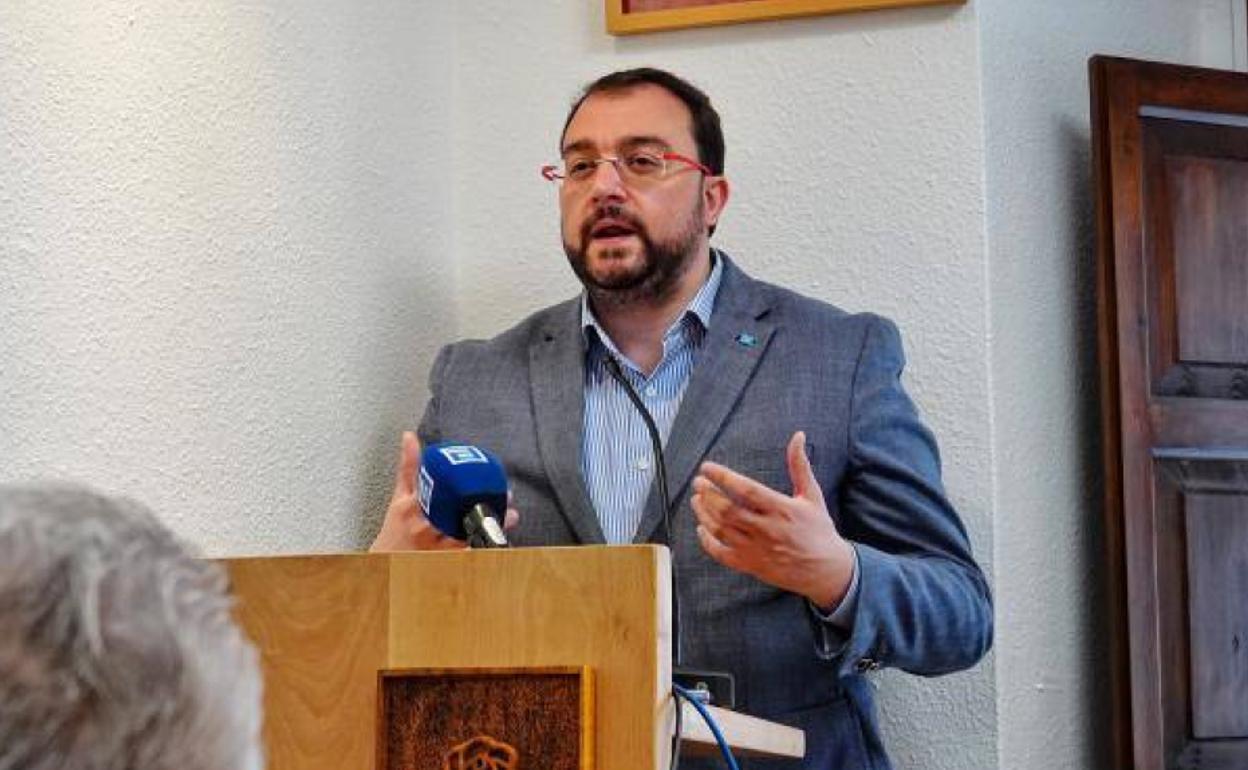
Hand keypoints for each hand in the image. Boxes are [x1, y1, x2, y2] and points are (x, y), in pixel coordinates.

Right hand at [369, 432, 520, 551]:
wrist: (387, 562)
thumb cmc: (396, 528)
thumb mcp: (399, 496)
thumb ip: (409, 467)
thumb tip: (409, 436)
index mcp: (411, 508)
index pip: (435, 493)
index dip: (460, 485)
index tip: (481, 476)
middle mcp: (422, 528)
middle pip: (455, 515)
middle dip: (482, 504)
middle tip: (506, 495)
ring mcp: (434, 548)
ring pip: (466, 536)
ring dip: (490, 525)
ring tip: (511, 516)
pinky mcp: (445, 563)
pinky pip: (467, 557)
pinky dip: (482, 549)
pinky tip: (499, 542)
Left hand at [691, 431, 854, 609]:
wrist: (827, 571)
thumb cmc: (818, 530)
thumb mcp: (812, 495)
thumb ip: (800, 465)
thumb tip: (798, 436)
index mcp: (782, 509)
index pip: (746, 490)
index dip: (723, 477)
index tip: (707, 467)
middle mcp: (767, 529)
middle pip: (728, 510)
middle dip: (708, 494)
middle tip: (698, 482)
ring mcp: (757, 549)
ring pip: (721, 529)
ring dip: (704, 513)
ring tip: (696, 499)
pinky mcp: (751, 565)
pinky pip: (722, 554)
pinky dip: (707, 541)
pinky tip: (701, 527)